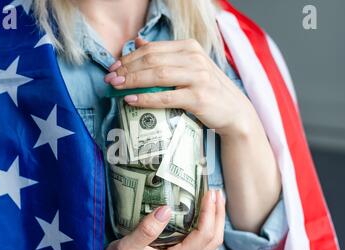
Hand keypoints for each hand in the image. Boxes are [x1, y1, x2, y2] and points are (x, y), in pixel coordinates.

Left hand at [104, 38, 252, 136]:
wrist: (235, 112)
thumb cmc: (209, 90)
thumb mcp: (190, 66)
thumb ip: (165, 54)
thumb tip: (139, 42)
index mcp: (190, 48)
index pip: (152, 49)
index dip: (129, 57)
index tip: (113, 67)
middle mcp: (194, 58)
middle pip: (152, 60)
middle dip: (126, 69)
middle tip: (110, 79)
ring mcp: (198, 77)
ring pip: (157, 75)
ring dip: (132, 81)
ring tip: (116, 87)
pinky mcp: (198, 97)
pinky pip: (166, 97)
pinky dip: (145, 98)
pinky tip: (131, 100)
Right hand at [105, 190, 225, 249]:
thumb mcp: (127, 246)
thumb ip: (146, 230)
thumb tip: (166, 209)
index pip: (203, 236)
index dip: (209, 213)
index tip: (209, 193)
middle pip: (214, 239)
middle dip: (218, 214)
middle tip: (216, 192)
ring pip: (211, 243)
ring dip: (215, 220)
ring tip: (214, 199)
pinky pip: (202, 243)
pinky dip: (208, 226)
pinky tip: (203, 213)